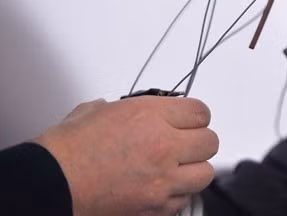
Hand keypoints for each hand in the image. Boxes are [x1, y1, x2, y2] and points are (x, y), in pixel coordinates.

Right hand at [34, 97, 218, 215]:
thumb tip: (128, 111)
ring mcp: (163, 181)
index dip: (194, 117)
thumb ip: (124, 108)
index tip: (188, 121)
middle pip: (210, 142)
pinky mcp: (156, 208)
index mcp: (151, 117)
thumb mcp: (95, 111)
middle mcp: (164, 147)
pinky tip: (160, 189)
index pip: (201, 112)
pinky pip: (184, 200)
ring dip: (192, 170)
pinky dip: (176, 195)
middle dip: (197, 142)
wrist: (49, 185)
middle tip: (183, 144)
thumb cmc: (65, 151)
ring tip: (175, 169)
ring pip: (204, 173)